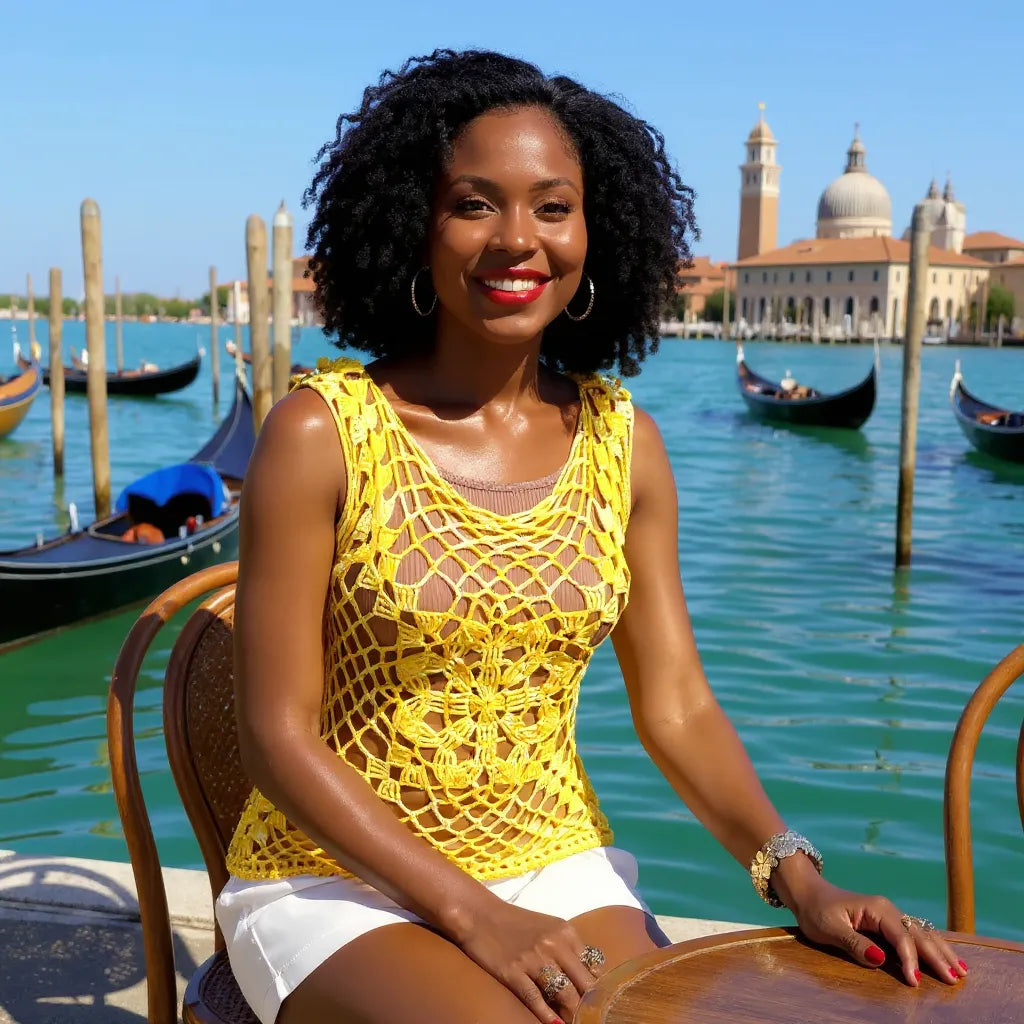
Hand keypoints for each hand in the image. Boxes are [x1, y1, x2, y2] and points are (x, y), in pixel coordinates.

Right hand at [451, 900, 602, 1022]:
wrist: (479, 915)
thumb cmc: (515, 923)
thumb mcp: (548, 927)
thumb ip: (568, 947)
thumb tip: (588, 976)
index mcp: (565, 932)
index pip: (593, 965)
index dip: (598, 987)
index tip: (602, 1003)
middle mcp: (553, 944)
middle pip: (583, 982)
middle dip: (590, 1004)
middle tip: (594, 1018)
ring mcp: (533, 959)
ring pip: (563, 993)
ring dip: (572, 1012)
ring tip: (578, 1022)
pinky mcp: (513, 972)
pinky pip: (535, 999)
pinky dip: (547, 1015)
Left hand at [791, 878, 968, 986]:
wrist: (807, 892)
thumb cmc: (815, 910)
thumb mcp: (830, 928)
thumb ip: (855, 944)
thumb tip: (881, 959)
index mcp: (877, 909)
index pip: (901, 937)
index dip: (910, 960)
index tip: (914, 983)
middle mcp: (888, 909)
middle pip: (919, 934)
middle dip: (938, 956)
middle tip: (956, 979)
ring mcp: (889, 914)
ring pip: (921, 933)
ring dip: (941, 951)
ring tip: (961, 970)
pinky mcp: (886, 922)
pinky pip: (914, 934)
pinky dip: (931, 945)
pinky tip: (945, 956)